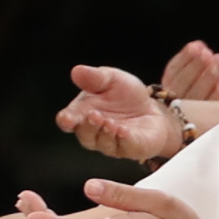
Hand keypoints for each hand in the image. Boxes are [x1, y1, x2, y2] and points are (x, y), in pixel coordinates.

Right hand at [57, 64, 185, 164]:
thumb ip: (95, 77)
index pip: (67, 121)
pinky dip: (124, 139)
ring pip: (104, 143)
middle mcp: (93, 132)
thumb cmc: (124, 94)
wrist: (152, 106)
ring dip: (106, 133)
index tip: (67, 118)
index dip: (66, 121)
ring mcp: (112, 143)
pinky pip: (126, 146)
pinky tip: (123, 130)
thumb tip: (77, 71)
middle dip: (88, 126)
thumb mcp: (111, 79)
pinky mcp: (132, 148)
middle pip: (85, 135)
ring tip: (110, 122)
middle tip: (93, 115)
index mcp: (81, 114)